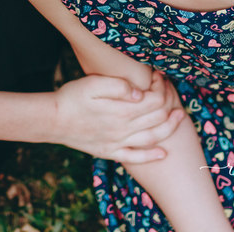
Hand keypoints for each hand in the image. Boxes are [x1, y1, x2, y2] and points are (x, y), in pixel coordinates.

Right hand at [53, 70, 185, 163]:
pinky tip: (162, 153)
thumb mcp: (93, 83)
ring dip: (170, 127)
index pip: (154, 99)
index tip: (158, 76)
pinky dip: (152, 156)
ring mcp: (118, 142)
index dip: (161, 87)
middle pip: (158, 117)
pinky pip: (136, 157)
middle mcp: (124, 128)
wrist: (53, 120)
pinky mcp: (111, 151)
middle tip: (168, 89)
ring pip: (153, 137)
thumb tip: (139, 92)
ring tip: (180, 117)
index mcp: (122, 109)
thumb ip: (118, 86)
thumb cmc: (72, 97)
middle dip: (169, 101)